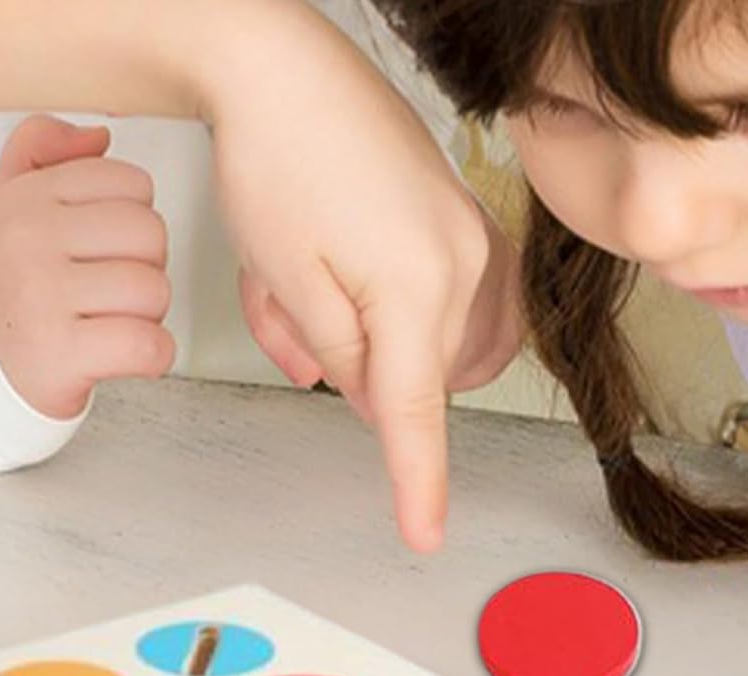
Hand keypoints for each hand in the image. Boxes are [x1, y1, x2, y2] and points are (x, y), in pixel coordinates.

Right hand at [0, 114, 175, 420]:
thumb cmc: (7, 291)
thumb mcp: (9, 207)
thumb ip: (42, 152)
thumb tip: (98, 136)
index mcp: (24, 199)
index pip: (131, 184)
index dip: (133, 224)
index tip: (103, 252)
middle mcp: (27, 241)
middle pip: (150, 235)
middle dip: (145, 269)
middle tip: (110, 294)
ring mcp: (41, 297)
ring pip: (154, 291)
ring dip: (146, 317)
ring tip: (109, 324)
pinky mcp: (60, 354)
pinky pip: (148, 345)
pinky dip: (152, 357)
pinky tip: (122, 356)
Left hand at [204, 13, 500, 550]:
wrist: (283, 67)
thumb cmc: (275, 161)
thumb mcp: (288, 282)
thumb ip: (339, 358)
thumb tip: (371, 395)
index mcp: (419, 287)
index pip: (415, 413)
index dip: (417, 482)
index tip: (425, 535)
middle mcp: (465, 263)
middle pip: (412, 376)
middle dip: (345, 366)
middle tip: (288, 315)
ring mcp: (472, 238)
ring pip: (425, 344)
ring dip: (363, 339)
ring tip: (304, 288)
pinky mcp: (464, 219)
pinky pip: (441, 302)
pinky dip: (388, 310)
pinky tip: (345, 275)